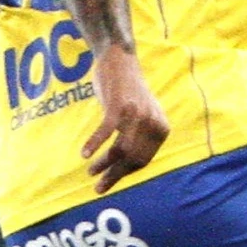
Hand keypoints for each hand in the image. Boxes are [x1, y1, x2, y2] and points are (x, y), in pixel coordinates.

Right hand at [82, 45, 169, 192]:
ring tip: (90, 172)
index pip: (141, 161)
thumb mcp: (141, 115)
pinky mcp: (119, 107)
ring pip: (119, 151)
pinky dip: (94, 145)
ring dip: (103, 165)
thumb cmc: (127, 90)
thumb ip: (139, 137)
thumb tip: (124, 168)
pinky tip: (85, 154)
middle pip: (132, 160)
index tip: (108, 182)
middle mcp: (153, 123)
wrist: (120, 58)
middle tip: (98, 188)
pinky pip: (105, 133)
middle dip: (113, 176)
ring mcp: (137, 115)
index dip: (123, 174)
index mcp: (161, 128)